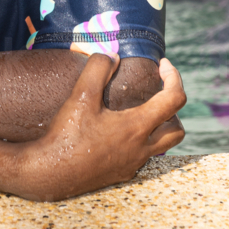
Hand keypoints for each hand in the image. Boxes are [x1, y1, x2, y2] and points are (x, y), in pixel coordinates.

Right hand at [17, 54, 185, 200]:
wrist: (50, 173)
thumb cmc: (67, 135)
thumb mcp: (81, 95)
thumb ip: (98, 68)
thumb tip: (111, 55)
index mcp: (137, 127)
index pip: (174, 100)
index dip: (173, 77)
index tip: (162, 65)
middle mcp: (140, 149)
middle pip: (177, 130)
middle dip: (173, 108)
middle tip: (158, 92)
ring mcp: (131, 164)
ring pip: (162, 146)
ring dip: (160, 127)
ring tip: (142, 111)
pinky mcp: (120, 173)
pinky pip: (142, 156)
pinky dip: (140, 140)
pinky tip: (118, 131)